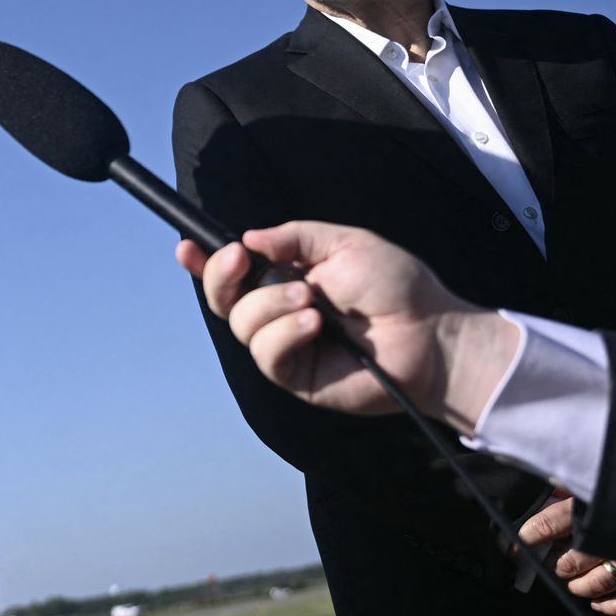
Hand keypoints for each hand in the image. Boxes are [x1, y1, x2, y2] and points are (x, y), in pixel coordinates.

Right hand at [175, 221, 517, 430]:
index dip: (203, 262)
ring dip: (270, 305)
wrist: (429, 333)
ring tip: (312, 300)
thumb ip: (294, 238)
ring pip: (241, 325)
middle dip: (221, 276)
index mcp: (287, 278)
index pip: (233, 273)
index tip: (186, 247)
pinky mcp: (296, 377)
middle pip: (222, 300)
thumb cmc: (396, 288)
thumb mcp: (345, 243)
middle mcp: (279, 312)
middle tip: (241, 260)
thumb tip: (249, 238)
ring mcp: (286, 347)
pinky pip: (266, 354)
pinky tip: (315, 325)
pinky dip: (284, 334)